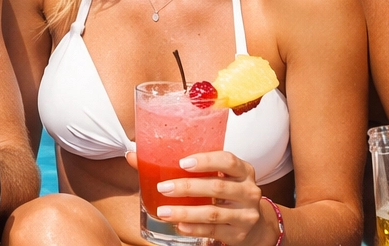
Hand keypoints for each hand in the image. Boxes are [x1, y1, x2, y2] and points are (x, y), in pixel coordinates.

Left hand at [125, 149, 272, 245]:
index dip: (205, 160)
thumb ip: (182, 165)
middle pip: (217, 187)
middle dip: (187, 187)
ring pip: (213, 213)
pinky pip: (213, 231)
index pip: (227, 160)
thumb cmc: (227, 191)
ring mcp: (245, 215)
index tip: (182, 162)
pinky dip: (194, 228)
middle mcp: (248, 191)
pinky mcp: (238, 234)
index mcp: (242, 170)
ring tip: (163, 211)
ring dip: (185, 212)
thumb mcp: (216, 176)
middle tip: (163, 188)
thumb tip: (133, 154)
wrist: (255, 224)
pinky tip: (179, 226)